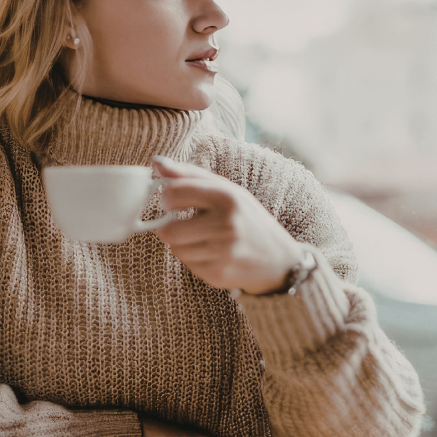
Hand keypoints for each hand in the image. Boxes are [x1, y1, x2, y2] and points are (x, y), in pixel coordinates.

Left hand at [151, 156, 305, 294]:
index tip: (173, 202)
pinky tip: (213, 254)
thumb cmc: (250, 220)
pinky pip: (187, 265)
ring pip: (175, 249)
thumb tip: (156, 163)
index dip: (167, 198)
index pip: (175, 193)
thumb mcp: (228, 191)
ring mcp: (222, 252)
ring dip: (183, 244)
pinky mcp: (218, 274)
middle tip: (184, 224)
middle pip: (167, 230)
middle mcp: (226, 224)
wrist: (280, 261)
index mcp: (228, 197)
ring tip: (204, 240)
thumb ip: (191, 175)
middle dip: (169, 228)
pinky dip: (194, 258)